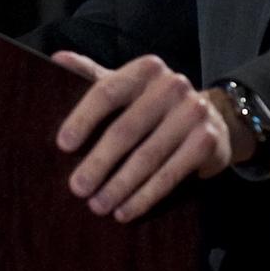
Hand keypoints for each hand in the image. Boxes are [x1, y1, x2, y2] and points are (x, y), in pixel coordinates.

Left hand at [50, 52, 254, 221]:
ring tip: (98, 206)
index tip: (63, 146)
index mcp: (145, 70)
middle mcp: (172, 85)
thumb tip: (56, 59)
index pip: (107, 92)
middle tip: (77, 188)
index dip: (83, 119)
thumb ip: (92, 73)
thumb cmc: (153, 104)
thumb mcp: (126, 86)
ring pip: (148, 156)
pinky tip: (126, 211)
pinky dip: (145, 197)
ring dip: (120, 186)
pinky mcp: (208, 141)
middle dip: (98, 163)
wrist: (213, 119)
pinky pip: (171, 174)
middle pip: (126, 129)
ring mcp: (194, 112)